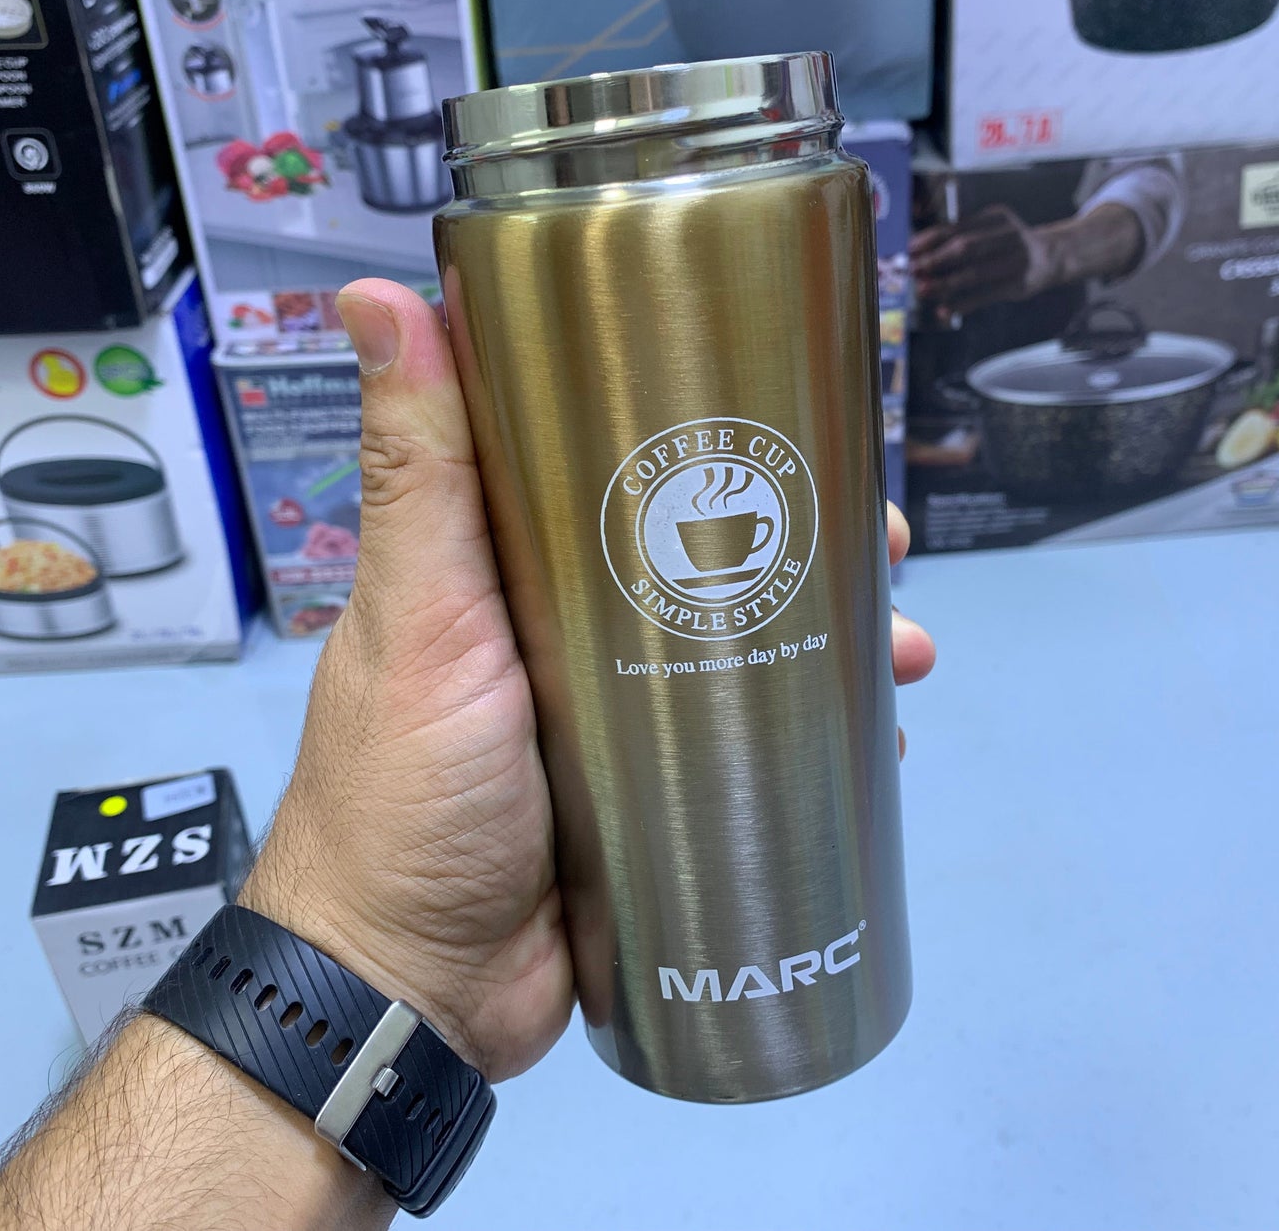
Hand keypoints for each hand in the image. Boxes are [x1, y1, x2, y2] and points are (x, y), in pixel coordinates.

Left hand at [242, 278, 937, 1080]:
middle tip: (886, 543)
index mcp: (511, 569)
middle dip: (807, 541)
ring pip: (746, 654)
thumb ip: (418, 470)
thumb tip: (372, 288)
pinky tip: (880, 744)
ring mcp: (617, 723)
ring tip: (905, 653)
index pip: (620, 464)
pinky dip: (817, 743)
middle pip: (709, 557)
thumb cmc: (407, 791)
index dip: (709, 427)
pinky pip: (749, 756)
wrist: (412, 991)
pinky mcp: (655, 808)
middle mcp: (569, 632)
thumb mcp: (419, 617)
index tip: (795, 405)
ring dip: (836, 641)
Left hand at [911, 202, 1058, 318]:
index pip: (958, 227)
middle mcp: (1008, 235)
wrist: (1052, 256)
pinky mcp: (1019, 284)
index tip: (910, 249)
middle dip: (936, 260)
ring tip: (922, 290)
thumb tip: (920, 252)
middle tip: (914, 269)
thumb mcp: (990, 230)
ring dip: (945, 284)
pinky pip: (985, 296)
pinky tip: (944, 310)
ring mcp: (1016, 260)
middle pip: (966, 248)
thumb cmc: (1008, 244)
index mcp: (996, 217)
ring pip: (974, 274)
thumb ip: (961, 236)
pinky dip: (963, 304)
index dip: (931, 239)